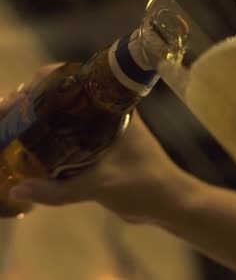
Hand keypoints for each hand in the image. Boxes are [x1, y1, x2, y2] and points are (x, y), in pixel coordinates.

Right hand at [7, 65, 200, 223]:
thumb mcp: (100, 186)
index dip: (44, 82)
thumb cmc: (143, 186)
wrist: (170, 203)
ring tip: (9, 128)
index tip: (20, 95)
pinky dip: (50, 142)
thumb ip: (59, 190)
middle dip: (34, 103)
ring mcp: (104, 132)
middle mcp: (107, 115)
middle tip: (6, 114)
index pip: (76, 80)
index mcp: (113, 111)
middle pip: (65, 98)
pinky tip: (28, 152)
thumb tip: (17, 190)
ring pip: (65, 119)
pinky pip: (70, 139)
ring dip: (39, 122)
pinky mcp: (102, 150)